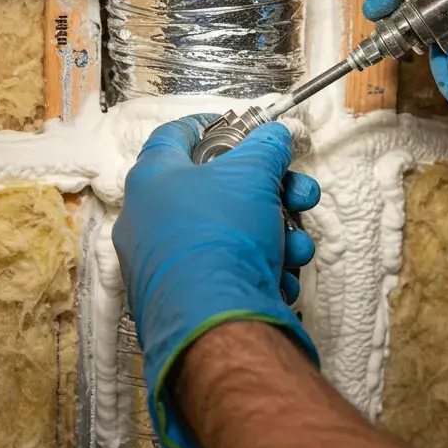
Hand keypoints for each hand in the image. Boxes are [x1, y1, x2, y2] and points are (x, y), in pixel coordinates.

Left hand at [113, 114, 320, 447]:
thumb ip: (266, 147)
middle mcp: (149, 221)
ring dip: (274, 235)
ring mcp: (165, 265)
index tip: (242, 128)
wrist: (215, 322)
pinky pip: (226, 274)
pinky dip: (257, 272)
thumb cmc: (222, 235)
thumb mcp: (253, 174)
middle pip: (216, 191)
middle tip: (297, 195)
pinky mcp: (183, 301)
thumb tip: (276, 136)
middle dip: (269, 192)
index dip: (212, 125)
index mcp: (153, 181)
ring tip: (297, 248)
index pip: (174, 135)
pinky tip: (281, 279)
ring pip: (230, 236)